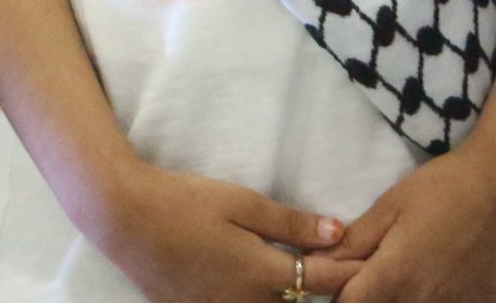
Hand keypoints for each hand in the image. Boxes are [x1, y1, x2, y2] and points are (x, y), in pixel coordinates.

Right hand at [80, 159, 361, 302]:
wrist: (124, 219)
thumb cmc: (184, 202)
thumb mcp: (241, 202)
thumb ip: (290, 223)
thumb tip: (338, 232)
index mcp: (261, 274)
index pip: (324, 280)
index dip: (352, 271)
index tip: (371, 261)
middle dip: (328, 293)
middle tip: (344, 270)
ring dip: (296, 300)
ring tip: (307, 279)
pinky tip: (267, 287)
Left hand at [323, 136, 495, 302]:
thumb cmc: (443, 187)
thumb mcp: (391, 206)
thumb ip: (356, 240)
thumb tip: (320, 260)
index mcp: (394, 277)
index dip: (337, 296)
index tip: (339, 282)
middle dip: (368, 299)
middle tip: (371, 275)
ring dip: (398, 301)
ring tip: (401, 278)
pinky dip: (430, 302)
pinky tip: (432, 282)